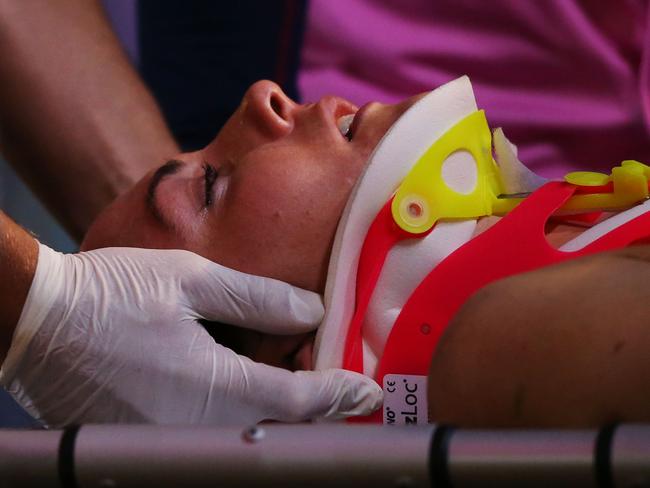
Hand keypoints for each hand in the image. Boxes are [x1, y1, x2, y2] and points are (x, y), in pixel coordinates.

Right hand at [0, 244, 380, 425]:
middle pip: (280, 428)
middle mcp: (198, 427)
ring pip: (249, 436)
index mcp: (215, 386)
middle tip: (342, 385)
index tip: (367, 393)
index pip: (300, 403)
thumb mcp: (191, 278)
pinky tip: (249, 390)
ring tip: (303, 382)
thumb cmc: (112, 293)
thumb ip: (257, 298)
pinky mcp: (149, 443)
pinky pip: (214, 437)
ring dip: (282, 414)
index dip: (340, 396)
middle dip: (318, 410)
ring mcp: (172, 442)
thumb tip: (311, 312)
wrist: (39, 321)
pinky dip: (242, 419)